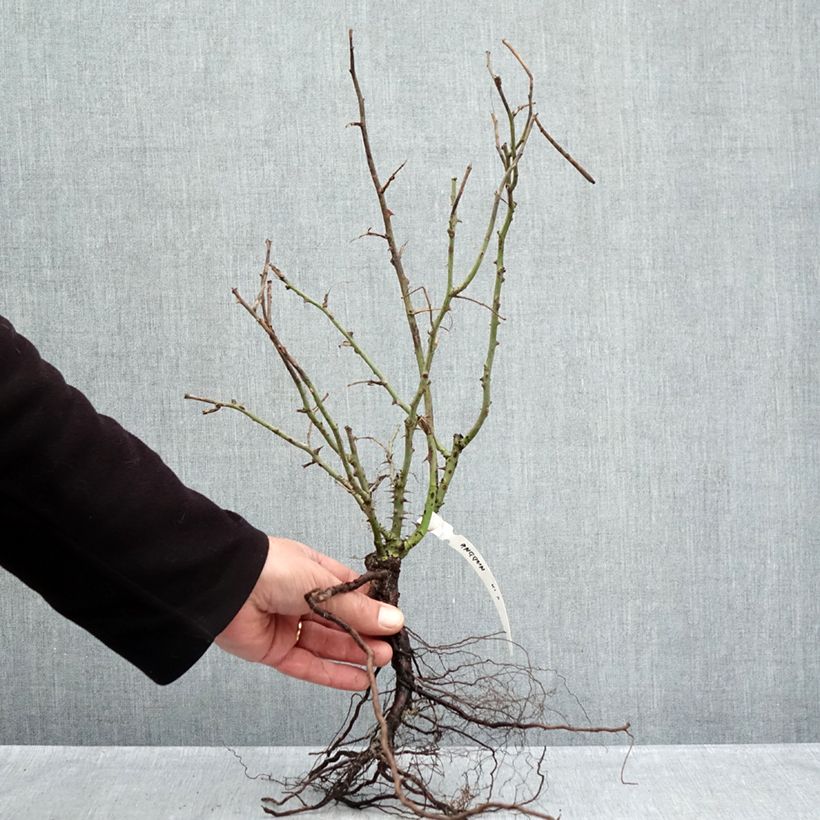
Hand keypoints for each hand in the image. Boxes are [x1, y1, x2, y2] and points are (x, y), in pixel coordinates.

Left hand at [214, 536, 403, 689]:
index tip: (393, 621)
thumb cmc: (274, 570)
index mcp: (312, 572)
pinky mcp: (274, 651)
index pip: (349, 592)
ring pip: (326, 644)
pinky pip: (307, 665)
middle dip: (365, 634)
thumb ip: (357, 610)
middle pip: (340, 621)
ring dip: (354, 653)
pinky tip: (357, 679)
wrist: (224, 584)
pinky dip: (332, 673)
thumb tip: (394, 621)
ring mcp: (287, 625)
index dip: (371, 607)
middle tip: (390, 647)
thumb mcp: (323, 585)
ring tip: (380, 661)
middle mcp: (301, 598)